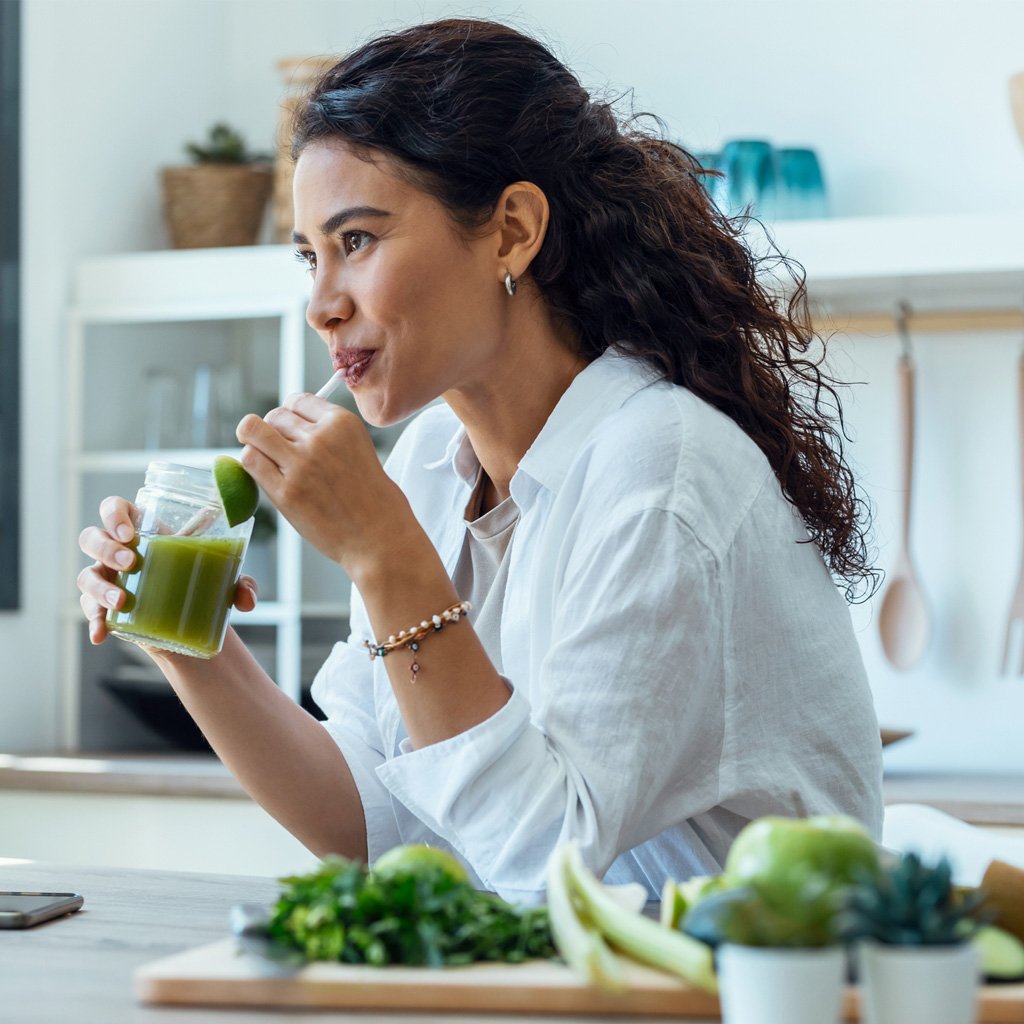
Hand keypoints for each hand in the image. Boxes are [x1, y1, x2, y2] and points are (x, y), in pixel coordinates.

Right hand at [77, 495, 258, 645]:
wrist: (192, 620)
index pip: (114, 509)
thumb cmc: (202, 583)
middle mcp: (118, 551)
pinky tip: (101, 633)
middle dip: (106, 548)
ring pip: (86, 575)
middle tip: (131, 562)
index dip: (113, 514)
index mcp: (144, 530)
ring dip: (99, 587)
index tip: (130, 533)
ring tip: (122, 600)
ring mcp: (107, 579)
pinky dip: (94, 621)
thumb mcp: (223, 579)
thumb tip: (247, 597)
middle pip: (92, 538)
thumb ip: (242, 584)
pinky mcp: (105, 607)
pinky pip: (89, 610)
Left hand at [236, 393, 422, 578]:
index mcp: (343, 423)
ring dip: (255, 442)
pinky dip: (252, 464)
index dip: (291, 414)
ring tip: (266, 458)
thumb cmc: (372, 498)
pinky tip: (264, 474)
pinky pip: (250, 461)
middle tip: (281, 451)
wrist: (380, 537)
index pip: (298, 399)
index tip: (292, 430)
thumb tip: (289, 422)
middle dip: (273, 430)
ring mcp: (300, 464)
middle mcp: (320, 438)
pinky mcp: (285, 492)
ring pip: (253, 431)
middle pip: (274, 415)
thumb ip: (328, 433)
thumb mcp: (359, 449)